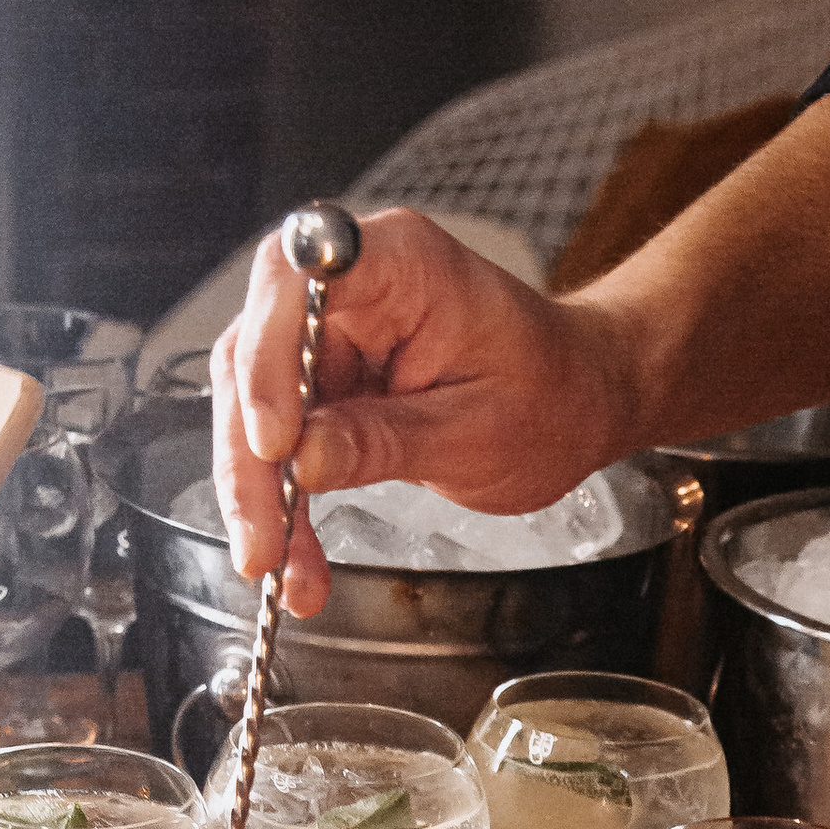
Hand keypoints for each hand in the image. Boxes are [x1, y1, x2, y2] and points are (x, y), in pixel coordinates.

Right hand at [211, 206, 636, 618]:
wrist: (579, 401)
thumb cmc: (551, 395)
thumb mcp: (477, 433)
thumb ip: (385, 441)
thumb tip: (301, 460)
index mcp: (400, 262)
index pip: (298, 283)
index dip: (270, 359)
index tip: (278, 442)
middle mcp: (352, 285)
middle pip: (256, 354)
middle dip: (250, 459)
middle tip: (261, 545)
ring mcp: (334, 332)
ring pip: (254, 405)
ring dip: (257, 493)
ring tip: (277, 566)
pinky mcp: (327, 378)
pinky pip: (280, 436)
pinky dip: (281, 499)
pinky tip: (291, 556)